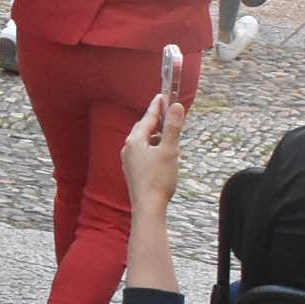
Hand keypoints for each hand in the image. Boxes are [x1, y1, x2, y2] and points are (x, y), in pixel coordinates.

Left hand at [120, 91, 186, 212]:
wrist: (148, 206)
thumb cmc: (159, 179)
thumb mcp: (169, 150)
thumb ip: (173, 127)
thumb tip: (177, 106)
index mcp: (135, 141)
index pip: (147, 118)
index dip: (156, 107)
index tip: (162, 97)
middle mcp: (128, 149)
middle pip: (143, 129)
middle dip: (155, 120)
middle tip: (165, 112)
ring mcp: (128, 161)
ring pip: (142, 141)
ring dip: (154, 135)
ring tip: (166, 133)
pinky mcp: (132, 171)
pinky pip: (141, 152)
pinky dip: (151, 147)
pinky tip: (160, 153)